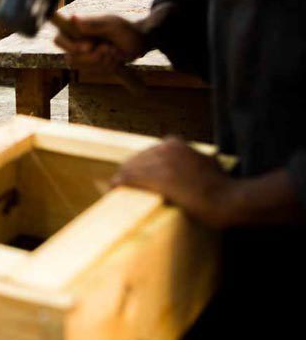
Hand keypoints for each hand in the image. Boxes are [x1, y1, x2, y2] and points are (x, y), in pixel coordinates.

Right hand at [54, 14, 146, 71]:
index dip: (69, 46)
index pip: (59, 39)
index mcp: (77, 30)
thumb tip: (73, 18)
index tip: (88, 46)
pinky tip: (116, 57)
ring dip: (102, 61)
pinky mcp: (94, 65)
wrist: (139, 42)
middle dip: (91, 57)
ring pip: (83, 67)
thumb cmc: (125, 29)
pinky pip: (95, 71)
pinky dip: (108, 65)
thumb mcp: (111, 25)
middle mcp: (77, 43)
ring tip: (114, 50)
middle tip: (107, 48)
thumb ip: (92, 24)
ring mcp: (85, 56)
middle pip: (71, 58)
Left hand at [112, 138, 235, 227]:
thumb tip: (193, 163)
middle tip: (122, 184)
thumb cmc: (222, 186)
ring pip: (131, 168)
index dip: (139, 165)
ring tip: (115, 188)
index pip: (148, 152)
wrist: (230, 199)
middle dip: (129, 171)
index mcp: (176, 143)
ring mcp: (161, 162)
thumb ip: (192, 159)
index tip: (135, 175)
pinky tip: (113, 188)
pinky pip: (130, 178)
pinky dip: (119, 183)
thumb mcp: (206, 162)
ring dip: (123, 178)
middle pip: (137, 159)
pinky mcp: (158, 177)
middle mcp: (166, 148)